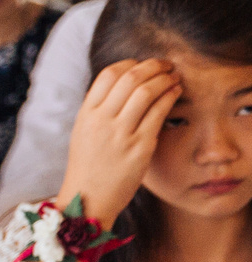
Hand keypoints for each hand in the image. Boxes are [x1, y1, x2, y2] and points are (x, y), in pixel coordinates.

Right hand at [60, 57, 180, 226]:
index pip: (108, 75)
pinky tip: (176, 92)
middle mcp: (101, 120)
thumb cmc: (88, 165)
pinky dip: (170, 97)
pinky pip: (158, 112)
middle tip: (166, 65)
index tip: (142, 65)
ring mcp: (120, 133)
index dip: (129, 63)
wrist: (89, 198)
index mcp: (86, 114)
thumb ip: (99, 109)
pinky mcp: (139, 147)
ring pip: (146, 91)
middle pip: (130, 77)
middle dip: (153, 66)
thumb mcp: (83, 132)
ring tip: (173, 77)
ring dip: (165, 78)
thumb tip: (123, 85)